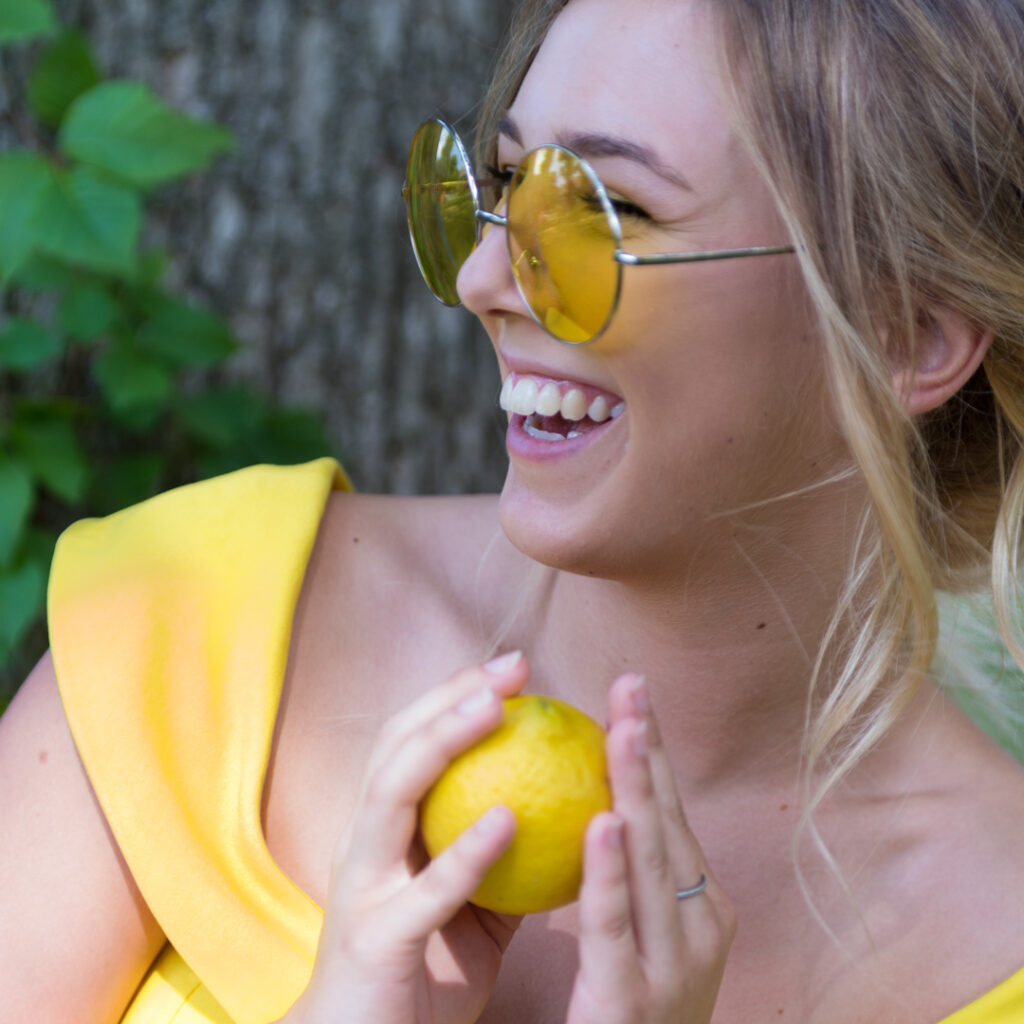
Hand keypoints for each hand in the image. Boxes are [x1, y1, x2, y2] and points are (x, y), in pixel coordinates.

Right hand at [287, 653, 528, 1023]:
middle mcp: (362, 846)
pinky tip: (508, 818)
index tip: (512, 666)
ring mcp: (361, 889)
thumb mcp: (468, 906)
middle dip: (450, 695)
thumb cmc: (421, 975)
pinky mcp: (375, 940)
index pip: (411, 741)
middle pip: (395, 746)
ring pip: (391, 794)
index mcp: (383, 832)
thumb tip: (560, 813)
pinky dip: (464, 850)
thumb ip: (500, 860)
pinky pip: (425, 891)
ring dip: (443, 741)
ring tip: (495, 708)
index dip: (455, 695)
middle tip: (513, 665)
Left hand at [566, 674, 735, 1023]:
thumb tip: (592, 801)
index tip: (632, 692)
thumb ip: (622, 876)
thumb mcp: (640, 937)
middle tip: (630, 685)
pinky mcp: (635, 999)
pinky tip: (602, 824)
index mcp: (701, 905)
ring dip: (637, 789)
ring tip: (623, 729)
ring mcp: (676, 964)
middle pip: (668, 821)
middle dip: (648, 749)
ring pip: (653, 861)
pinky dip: (611, 871)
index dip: (653, 750)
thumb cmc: (628, 1011)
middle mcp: (701, 925)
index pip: (671, 812)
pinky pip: (616, 925)